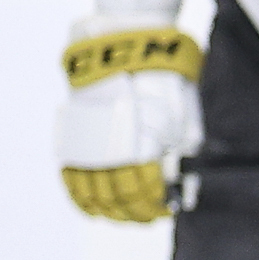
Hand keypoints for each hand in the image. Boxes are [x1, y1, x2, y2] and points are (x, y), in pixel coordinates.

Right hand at [56, 20, 202, 222]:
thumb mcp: (187, 118)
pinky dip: (81, 197)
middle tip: (147, 214)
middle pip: (121, 195)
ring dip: (111, 209)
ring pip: (94, 191)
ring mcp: (90, 140)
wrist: (125, 45)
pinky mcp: (74, 133)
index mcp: (146, 142)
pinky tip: (93, 209)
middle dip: (136, 211)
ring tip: (124, 215)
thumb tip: (182, 190)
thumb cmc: (164, 82)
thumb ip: (183, 155)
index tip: (165, 209)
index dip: (156, 206)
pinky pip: (71, 175)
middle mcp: (114, 144)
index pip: (147, 190)